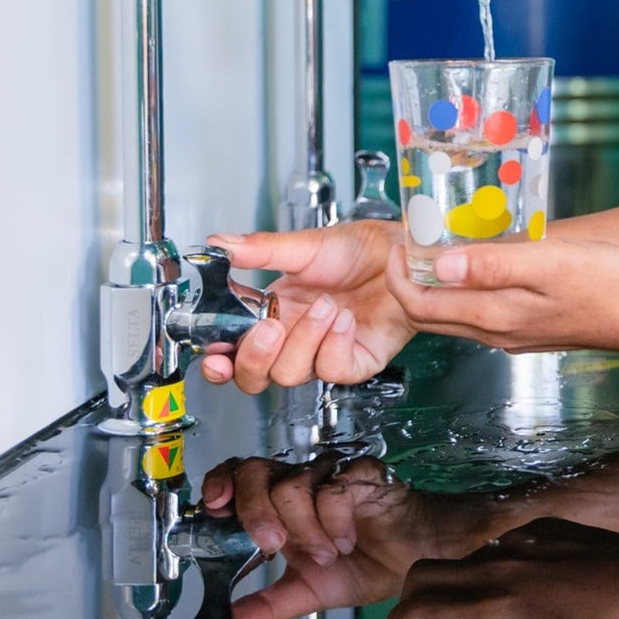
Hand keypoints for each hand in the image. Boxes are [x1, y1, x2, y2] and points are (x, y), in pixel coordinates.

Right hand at [200, 219, 415, 389]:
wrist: (404, 253)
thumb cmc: (360, 250)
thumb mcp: (305, 246)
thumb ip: (260, 249)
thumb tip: (219, 243)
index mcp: (275, 312)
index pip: (234, 351)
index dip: (219, 362)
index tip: (214, 357)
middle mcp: (296, 338)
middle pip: (256, 376)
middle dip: (255, 356)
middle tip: (271, 326)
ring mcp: (325, 352)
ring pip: (291, 373)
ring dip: (304, 339)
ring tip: (326, 306)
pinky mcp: (357, 361)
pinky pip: (334, 370)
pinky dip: (336, 345)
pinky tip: (347, 320)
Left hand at [200, 453, 500, 618]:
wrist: (415, 559)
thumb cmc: (366, 564)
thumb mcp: (305, 593)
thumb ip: (261, 606)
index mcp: (278, 506)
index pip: (237, 478)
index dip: (221, 485)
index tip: (214, 508)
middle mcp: (300, 483)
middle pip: (254, 471)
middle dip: (254, 511)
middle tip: (273, 545)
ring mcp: (329, 474)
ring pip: (290, 485)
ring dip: (304, 530)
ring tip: (327, 553)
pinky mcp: (361, 472)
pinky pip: (332, 490)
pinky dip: (335, 523)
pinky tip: (348, 539)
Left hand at [385, 236, 618, 355]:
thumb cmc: (607, 284)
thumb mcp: (548, 262)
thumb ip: (492, 264)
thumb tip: (438, 264)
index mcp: (494, 315)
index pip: (420, 304)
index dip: (398, 274)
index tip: (399, 240)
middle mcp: (496, 333)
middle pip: (429, 315)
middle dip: (406, 282)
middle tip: (407, 242)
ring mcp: (511, 335)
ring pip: (453, 316)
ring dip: (433, 287)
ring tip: (434, 248)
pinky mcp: (527, 330)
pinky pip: (477, 314)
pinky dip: (461, 292)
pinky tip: (475, 267)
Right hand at [386, 519, 618, 618]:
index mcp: (494, 611)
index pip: (416, 610)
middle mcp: (496, 571)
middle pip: (423, 573)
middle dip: (412, 596)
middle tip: (424, 618)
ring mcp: (518, 543)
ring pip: (463, 560)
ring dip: (457, 582)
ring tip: (485, 604)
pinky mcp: (540, 526)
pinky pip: (501, 545)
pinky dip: (497, 565)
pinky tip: (531, 581)